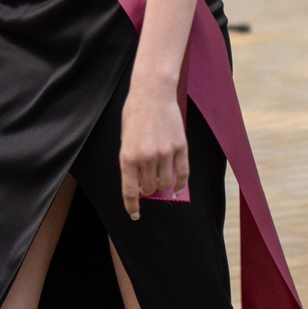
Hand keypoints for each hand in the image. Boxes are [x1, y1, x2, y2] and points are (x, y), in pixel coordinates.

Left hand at [117, 74, 189, 219]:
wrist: (152, 94)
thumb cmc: (134, 114)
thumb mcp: (125, 139)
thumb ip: (131, 162)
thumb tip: (139, 184)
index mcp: (128, 156)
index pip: (130, 191)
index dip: (132, 206)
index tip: (134, 214)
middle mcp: (146, 157)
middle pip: (149, 188)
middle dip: (147, 191)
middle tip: (146, 186)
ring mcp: (165, 153)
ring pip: (165, 184)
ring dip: (162, 186)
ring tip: (158, 179)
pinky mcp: (180, 147)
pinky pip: (182, 173)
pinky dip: (179, 184)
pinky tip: (176, 188)